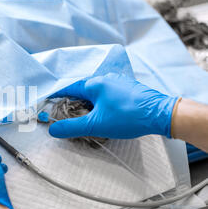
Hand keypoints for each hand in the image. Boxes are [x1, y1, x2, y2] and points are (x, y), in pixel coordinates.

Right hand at [48, 73, 178, 138]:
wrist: (161, 114)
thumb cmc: (128, 117)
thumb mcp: (95, 125)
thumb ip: (72, 127)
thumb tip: (52, 130)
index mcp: (94, 84)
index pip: (68, 88)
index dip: (56, 96)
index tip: (47, 102)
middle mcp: (105, 78)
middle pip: (80, 89)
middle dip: (71, 101)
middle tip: (64, 114)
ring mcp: (118, 82)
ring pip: (94, 91)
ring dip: (86, 102)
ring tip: (82, 116)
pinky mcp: (127, 88)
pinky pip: (106, 93)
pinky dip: (98, 102)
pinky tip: (101, 113)